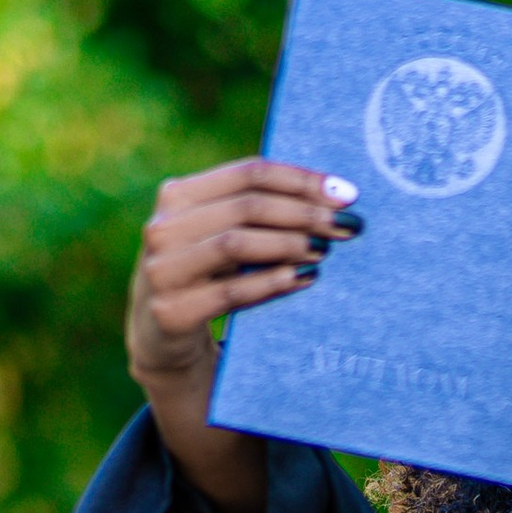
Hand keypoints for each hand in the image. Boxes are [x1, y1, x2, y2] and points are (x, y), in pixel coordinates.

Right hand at [125, 158, 361, 512]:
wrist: (164, 338)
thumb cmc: (207, 278)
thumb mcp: (220, 237)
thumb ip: (254, 213)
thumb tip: (332, 197)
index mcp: (178, 196)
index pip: (249, 173)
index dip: (301, 180)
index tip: (346, 194)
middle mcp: (164, 228)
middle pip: (247, 206)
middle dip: (305, 213)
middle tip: (348, 226)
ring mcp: (163, 270)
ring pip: (236, 243)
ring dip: (289, 245)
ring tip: (325, 252)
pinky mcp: (172, 312)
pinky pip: (231, 292)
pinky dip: (271, 283)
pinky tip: (303, 280)